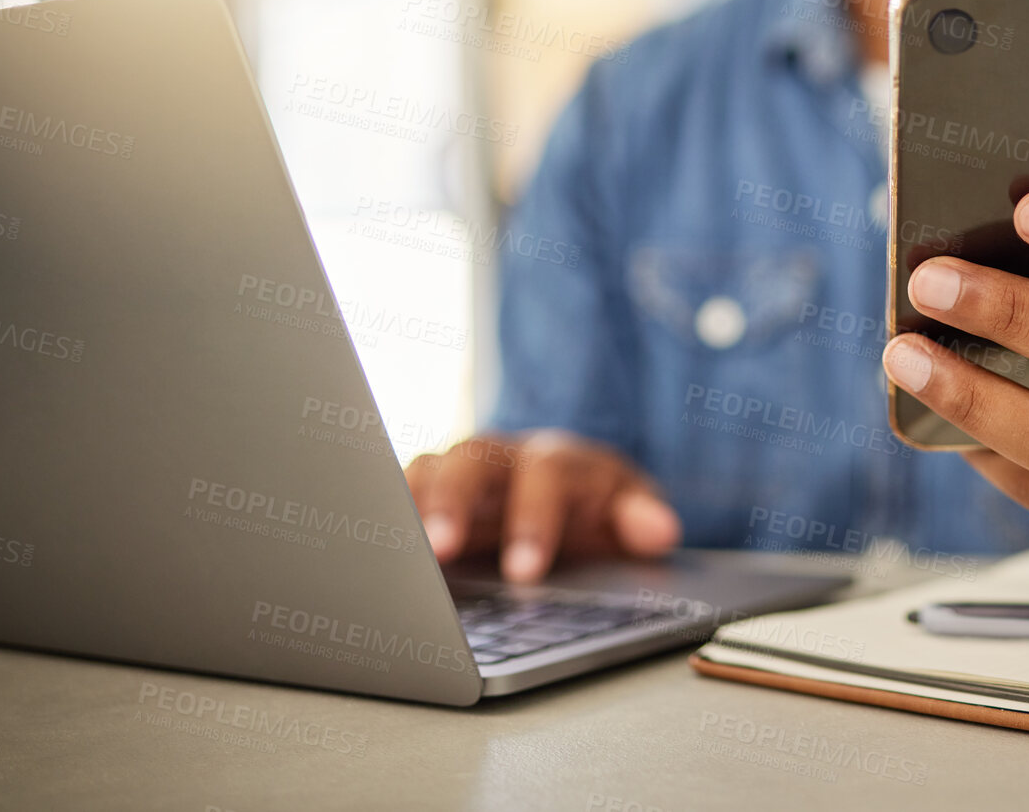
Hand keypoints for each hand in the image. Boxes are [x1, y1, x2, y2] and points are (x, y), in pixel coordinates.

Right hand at [404, 429, 681, 582]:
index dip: (534, 521)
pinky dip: (381, 517)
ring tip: (391, 554)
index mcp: (556, 458)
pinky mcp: (424, 494)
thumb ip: (641, 516)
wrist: (567, 488)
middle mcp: (500, 456)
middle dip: (454, 502)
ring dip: (406, 508)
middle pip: (472, 460)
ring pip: (425, 471)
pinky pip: (394, 495)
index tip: (527, 571)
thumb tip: (661, 531)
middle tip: (442, 550)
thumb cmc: (595, 504)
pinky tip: (367, 555)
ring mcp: (456, 472)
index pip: (545, 477)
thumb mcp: (629, 508)